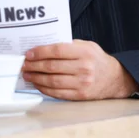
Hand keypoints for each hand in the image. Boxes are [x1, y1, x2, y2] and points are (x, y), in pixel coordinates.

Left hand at [22, 39, 138, 100]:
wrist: (115, 78)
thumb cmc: (96, 59)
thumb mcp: (86, 45)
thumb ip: (67, 44)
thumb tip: (43, 46)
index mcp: (84, 52)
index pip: (57, 51)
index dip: (40, 52)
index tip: (28, 53)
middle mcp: (84, 68)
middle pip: (52, 67)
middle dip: (34, 65)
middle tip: (24, 64)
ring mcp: (82, 83)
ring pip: (53, 81)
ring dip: (36, 78)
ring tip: (27, 75)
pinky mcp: (80, 95)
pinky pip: (58, 93)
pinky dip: (45, 89)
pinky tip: (38, 84)